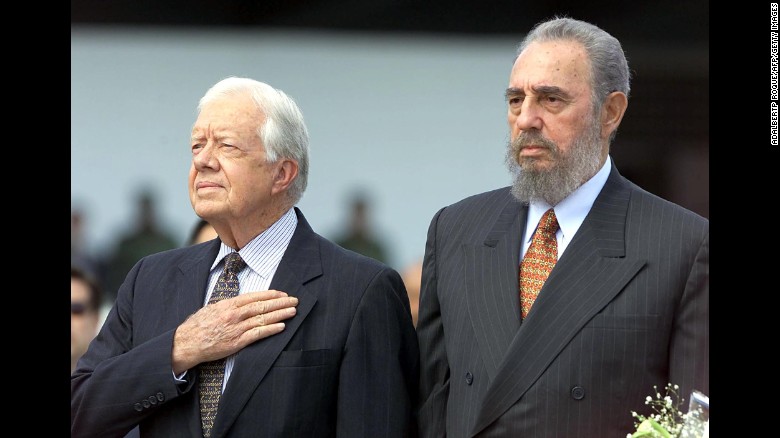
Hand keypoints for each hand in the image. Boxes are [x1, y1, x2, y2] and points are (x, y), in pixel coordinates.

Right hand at [172, 290, 297, 373]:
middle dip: (280, 302)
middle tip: (294, 300)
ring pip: (263, 319)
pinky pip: (257, 334)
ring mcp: (236, 328)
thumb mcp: (212, 309)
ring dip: (280, 314)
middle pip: (262, 306)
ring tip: (292, 311)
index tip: (282, 293)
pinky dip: (271, 329)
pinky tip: (281, 326)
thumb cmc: (197, 326)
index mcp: (228, 304)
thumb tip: (241, 303)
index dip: (270, 294)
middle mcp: (234, 314)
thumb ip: (228, 306)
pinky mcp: (237, 342)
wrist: (186, 343)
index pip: (254, 297)